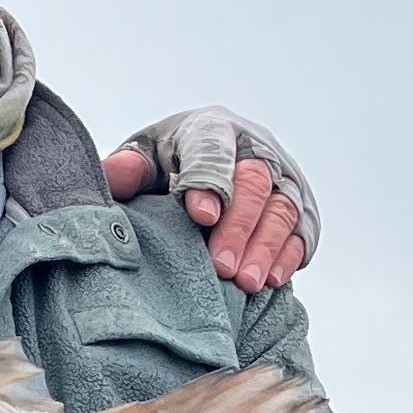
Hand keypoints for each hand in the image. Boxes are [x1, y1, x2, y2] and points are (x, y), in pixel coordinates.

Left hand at [102, 109, 314, 290]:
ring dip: (265, 248)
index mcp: (213, 130)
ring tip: (245, 283)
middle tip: (221, 266)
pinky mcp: (302, 211)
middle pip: (254, 183)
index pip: (214, 150)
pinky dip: (288, 257)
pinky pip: (303, 234)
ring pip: (282, 210)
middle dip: (238, 226)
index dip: (209, 181)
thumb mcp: (145, 161)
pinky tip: (270, 281)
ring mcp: (284, 180)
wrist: (206, 171)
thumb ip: (129, 169)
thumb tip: (110, 178)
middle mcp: (255, 149)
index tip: (200, 215)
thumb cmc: (171, 166)